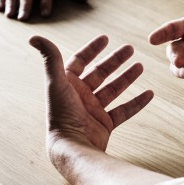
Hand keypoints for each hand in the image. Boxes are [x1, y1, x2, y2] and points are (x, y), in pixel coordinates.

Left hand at [30, 34, 153, 152]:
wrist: (72, 147)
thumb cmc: (61, 115)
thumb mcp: (55, 82)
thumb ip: (50, 58)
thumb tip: (34, 37)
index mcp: (67, 85)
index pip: (80, 61)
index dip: (92, 49)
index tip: (105, 38)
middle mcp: (80, 96)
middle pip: (100, 73)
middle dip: (115, 60)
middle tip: (130, 48)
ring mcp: (93, 111)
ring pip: (113, 90)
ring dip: (127, 78)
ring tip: (140, 66)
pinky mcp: (105, 125)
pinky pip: (124, 111)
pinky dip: (137, 103)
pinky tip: (149, 94)